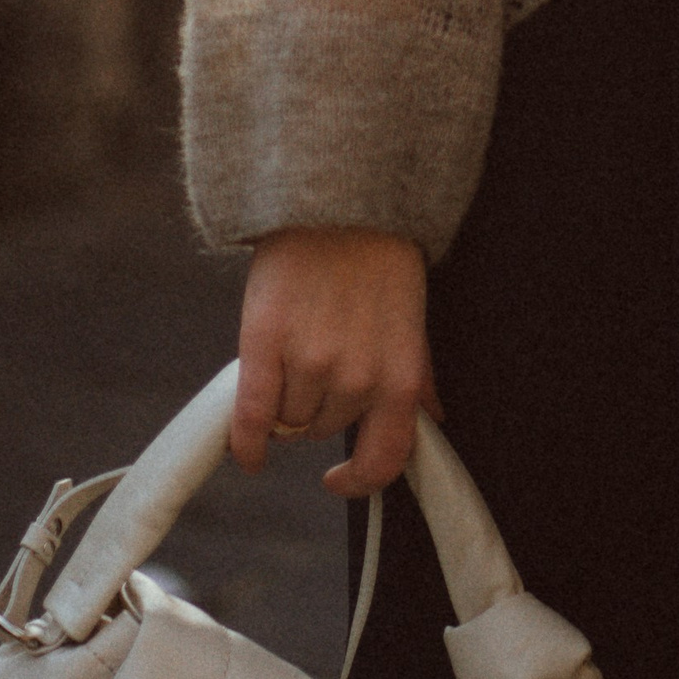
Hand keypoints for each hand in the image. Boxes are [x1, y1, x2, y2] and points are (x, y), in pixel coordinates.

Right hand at [230, 226, 436, 497]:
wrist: (336, 198)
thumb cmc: (377, 254)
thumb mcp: (409, 317)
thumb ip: (416, 374)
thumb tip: (432, 417)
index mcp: (399, 374)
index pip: (385, 458)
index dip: (360, 480)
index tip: (339, 479)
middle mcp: (357, 378)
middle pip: (323, 430)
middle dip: (318, 408)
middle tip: (316, 361)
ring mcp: (309, 362)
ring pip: (289, 421)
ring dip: (286, 404)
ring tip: (290, 355)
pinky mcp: (264, 344)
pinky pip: (252, 416)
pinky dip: (246, 440)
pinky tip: (247, 450)